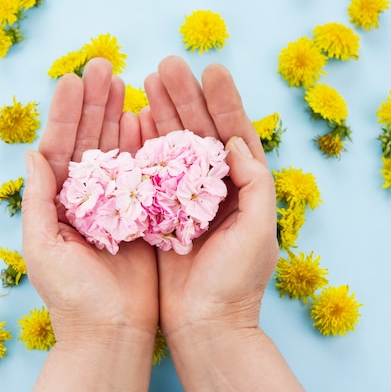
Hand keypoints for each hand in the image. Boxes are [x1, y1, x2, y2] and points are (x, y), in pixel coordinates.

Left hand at [22, 59, 157, 391]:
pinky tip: (143, 118)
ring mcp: (115, 201)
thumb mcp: (41, 246)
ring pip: (115, 149)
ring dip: (117, 114)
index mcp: (57, 200)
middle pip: (89, 139)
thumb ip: (37, 199)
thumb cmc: (70, 294)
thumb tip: (32, 153)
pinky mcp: (141, 212)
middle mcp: (86, 196)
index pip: (60, 146)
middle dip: (94, 102)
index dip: (65, 112)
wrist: (112, 329)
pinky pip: (141, 171)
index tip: (72, 78)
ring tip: (124, 82)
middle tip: (103, 65)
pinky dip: (141, 144)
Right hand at [141, 56, 306, 391]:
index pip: (234, 133)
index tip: (210, 70)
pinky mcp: (161, 212)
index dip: (224, 101)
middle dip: (184, 98)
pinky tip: (131, 122)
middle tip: (166, 66)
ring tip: (146, 82)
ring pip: (173, 146)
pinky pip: (151, 172)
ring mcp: (185, 197)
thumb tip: (235, 141)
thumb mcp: (259, 232)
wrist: (204, 325)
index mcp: (244, 188)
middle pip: (200, 132)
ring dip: (161, 114)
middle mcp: (215, 187)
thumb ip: (254, 184)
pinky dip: (143, 146)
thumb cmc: (237, 283)